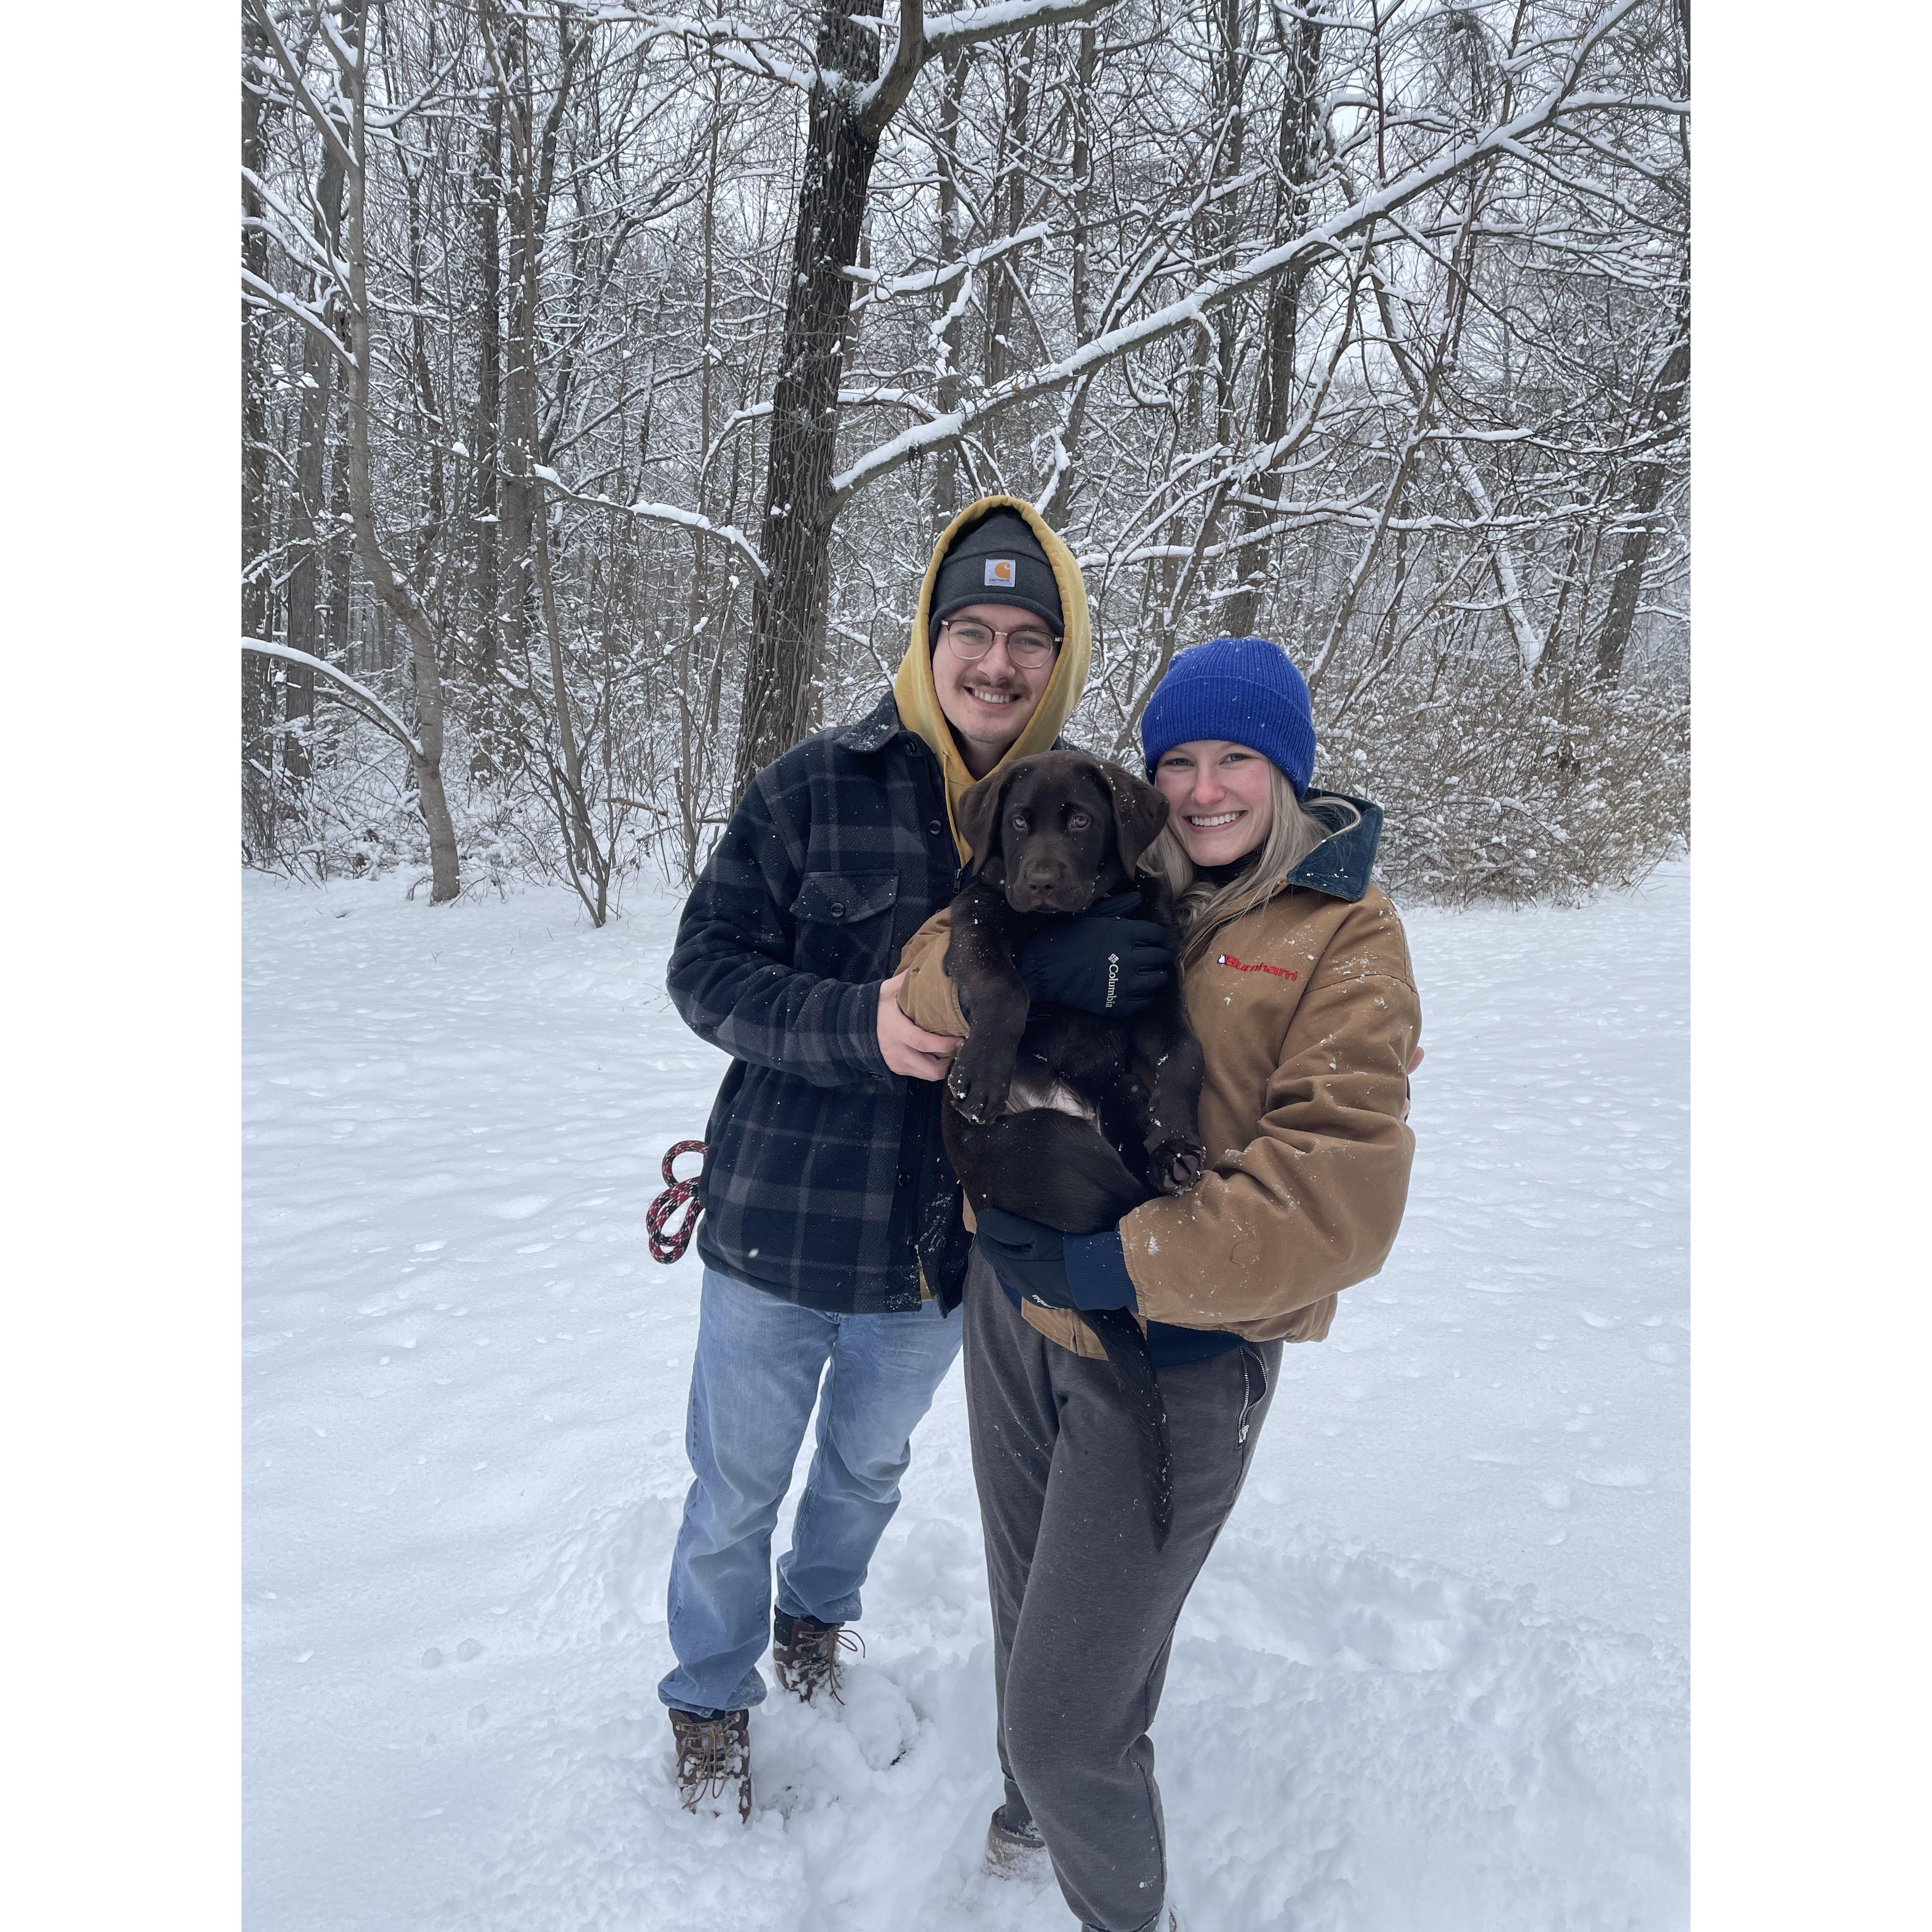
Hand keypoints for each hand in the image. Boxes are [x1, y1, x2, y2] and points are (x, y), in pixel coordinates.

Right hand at [877, 972, 961, 1080]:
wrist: (852, 1026)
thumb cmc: (875, 1007)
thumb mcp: (887, 990)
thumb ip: (905, 980)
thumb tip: (926, 964)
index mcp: (897, 1031)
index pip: (925, 1043)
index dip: (945, 1044)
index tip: (961, 1038)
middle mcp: (898, 1052)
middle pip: (930, 1070)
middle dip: (948, 1063)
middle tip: (957, 1049)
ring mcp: (897, 1063)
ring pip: (927, 1075)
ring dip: (940, 1067)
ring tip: (947, 1051)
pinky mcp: (896, 1069)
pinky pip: (918, 1074)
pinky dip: (928, 1067)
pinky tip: (933, 1055)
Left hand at [976, 1206, 1135, 1312]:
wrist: (1099, 1276)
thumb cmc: (1068, 1252)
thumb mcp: (1037, 1235)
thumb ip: (1008, 1228)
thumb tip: (983, 1219)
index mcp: (1013, 1269)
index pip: (988, 1247)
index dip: (986, 1230)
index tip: (989, 1215)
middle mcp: (1019, 1285)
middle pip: (999, 1261)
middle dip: (996, 1244)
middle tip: (1000, 1225)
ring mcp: (1034, 1294)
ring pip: (1012, 1273)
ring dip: (1009, 1257)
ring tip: (1014, 1241)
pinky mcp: (1049, 1298)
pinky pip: (1027, 1281)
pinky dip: (1023, 1268)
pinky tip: (1032, 1260)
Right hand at [1015, 892, 1175, 1016]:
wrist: (1044, 970)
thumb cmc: (1065, 938)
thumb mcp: (1091, 917)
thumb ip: (1117, 907)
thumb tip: (1138, 898)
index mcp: (1124, 933)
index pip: (1157, 934)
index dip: (1156, 936)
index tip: (1152, 939)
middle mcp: (1129, 958)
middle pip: (1160, 957)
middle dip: (1160, 955)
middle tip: (1154, 956)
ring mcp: (1124, 983)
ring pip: (1156, 980)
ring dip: (1156, 976)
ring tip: (1149, 974)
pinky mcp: (1117, 1004)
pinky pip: (1144, 1002)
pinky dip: (1145, 996)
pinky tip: (1139, 991)